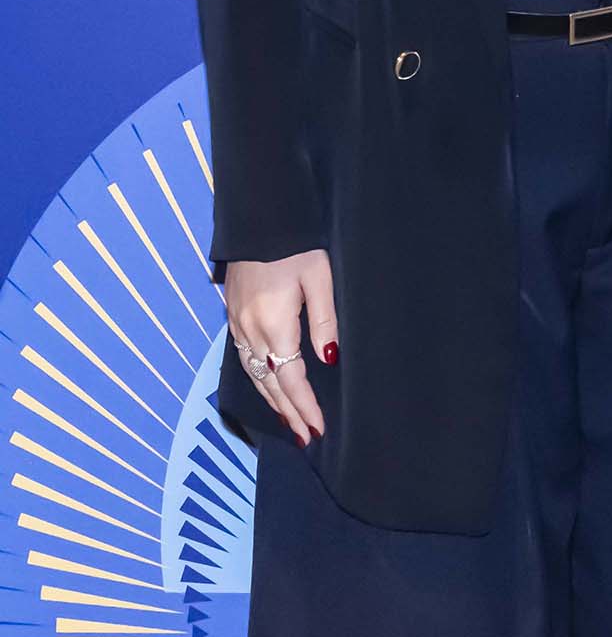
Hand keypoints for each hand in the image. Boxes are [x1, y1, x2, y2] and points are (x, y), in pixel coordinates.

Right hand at [224, 250, 335, 443]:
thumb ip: (324, 321)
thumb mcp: (320, 279)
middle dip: (289, 414)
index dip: (304, 407)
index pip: (291, 379)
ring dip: (273, 402)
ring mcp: (237, 326)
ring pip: (255, 375)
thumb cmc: (296, 246)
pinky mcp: (233, 318)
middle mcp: (250, 332)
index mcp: (274, 325)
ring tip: (291, 423)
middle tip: (306, 438)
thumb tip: (328, 361)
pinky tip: (269, 388)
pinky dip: (260, 381)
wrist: (258, 222)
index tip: (318, 428)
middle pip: (270, 384)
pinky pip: (245, 360)